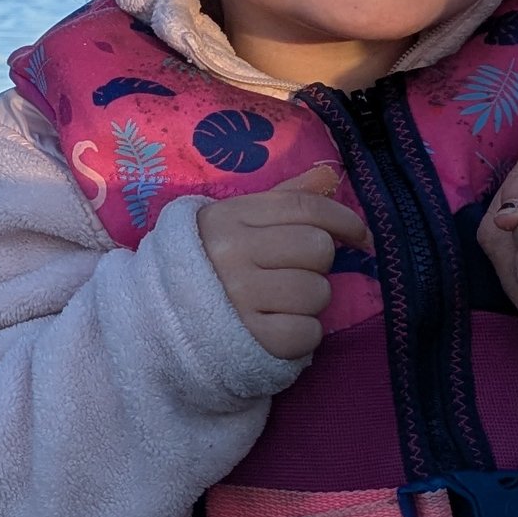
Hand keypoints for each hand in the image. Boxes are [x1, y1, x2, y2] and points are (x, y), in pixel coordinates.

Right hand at [196, 165, 372, 361]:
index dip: (344, 220)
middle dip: (316, 264)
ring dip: (309, 302)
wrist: (157, 321)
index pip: (304, 207)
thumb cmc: (207, 266)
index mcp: (229, 218)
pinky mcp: (247, 340)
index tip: (361, 237)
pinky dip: (302, 335)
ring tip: (281, 304)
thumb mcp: (233, 223)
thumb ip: (281, 200)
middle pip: (317, 248)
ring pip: (317, 292)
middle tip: (292, 274)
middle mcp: (231, 253)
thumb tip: (329, 176)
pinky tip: (279, 329)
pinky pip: (307, 334)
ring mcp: (238, 298)